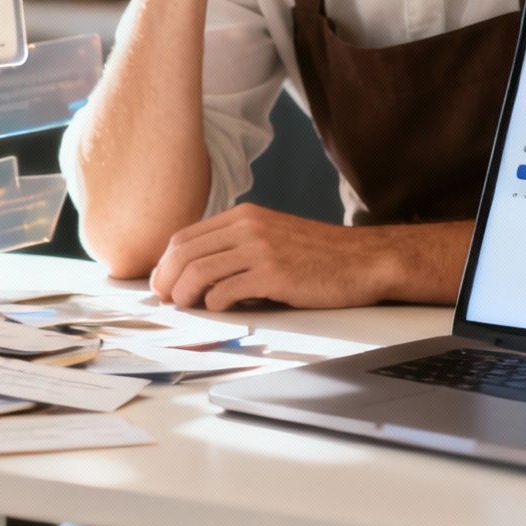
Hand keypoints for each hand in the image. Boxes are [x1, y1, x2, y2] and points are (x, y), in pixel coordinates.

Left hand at [148, 205, 470, 311]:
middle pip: (183, 253)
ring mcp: (259, 249)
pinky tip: (220, 310)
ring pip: (198, 272)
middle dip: (166, 280)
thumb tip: (199, 272)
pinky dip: (214, 305)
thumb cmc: (319, 256)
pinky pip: (225, 292)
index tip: (162, 283)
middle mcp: (247, 227)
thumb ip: (237, 245)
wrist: (363, 261)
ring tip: (187, 308)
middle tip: (165, 300)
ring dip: (185, 295)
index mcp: (243, 216)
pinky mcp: (272, 274)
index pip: (185, 237)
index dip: (165, 263)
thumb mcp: (272, 236)